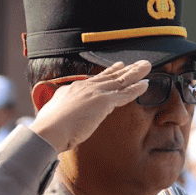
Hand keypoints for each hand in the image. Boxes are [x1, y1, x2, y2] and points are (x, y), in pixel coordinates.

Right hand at [31, 61, 151, 152]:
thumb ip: (60, 109)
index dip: (109, 73)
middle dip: (125, 69)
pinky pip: (124, 94)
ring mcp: (95, 93)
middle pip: (110, 76)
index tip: (118, 67)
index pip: (95, 79)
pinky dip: (136, 89)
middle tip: (137, 63)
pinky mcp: (103, 101)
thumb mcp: (53, 113)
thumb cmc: (49, 127)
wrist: (49, 131)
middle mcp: (85, 86)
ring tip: (146, 66)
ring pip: (120, 81)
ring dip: (135, 73)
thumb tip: (60, 112)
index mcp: (73, 89)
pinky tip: (145, 84)